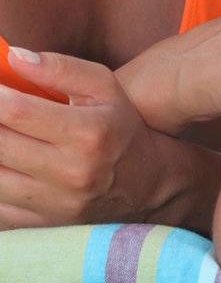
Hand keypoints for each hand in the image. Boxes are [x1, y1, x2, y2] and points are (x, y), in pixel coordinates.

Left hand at [0, 53, 161, 227]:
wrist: (144, 182)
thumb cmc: (119, 125)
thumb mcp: (103, 86)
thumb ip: (60, 68)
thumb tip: (15, 57)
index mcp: (87, 133)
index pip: (19, 112)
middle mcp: (71, 173)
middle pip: (0, 145)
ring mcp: (55, 204)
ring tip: (1, 133)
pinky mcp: (43, 224)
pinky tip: (4, 159)